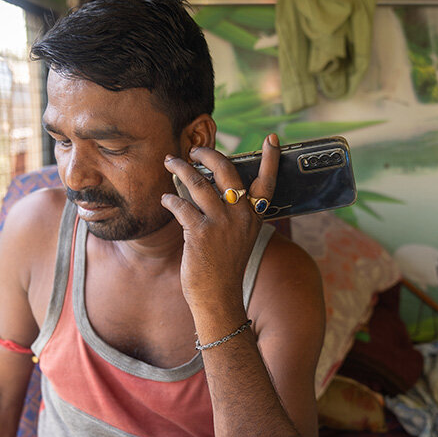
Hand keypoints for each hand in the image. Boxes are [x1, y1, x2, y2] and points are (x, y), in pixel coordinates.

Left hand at [161, 133, 279, 314]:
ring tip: (171, 162)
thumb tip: (211, 186)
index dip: (270, 159)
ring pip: (198, 182)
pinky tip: (165, 198)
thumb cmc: (224, 268)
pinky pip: (181, 204)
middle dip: (207, 153)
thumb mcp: (238, 239)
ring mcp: (221, 224)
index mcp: (254, 217)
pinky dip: (170, 198)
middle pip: (226, 171)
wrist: (218, 298)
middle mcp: (241, 217)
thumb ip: (232, 214)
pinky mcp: (199, 233)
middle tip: (194, 149)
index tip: (272, 138)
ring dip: (180, 167)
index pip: (267, 183)